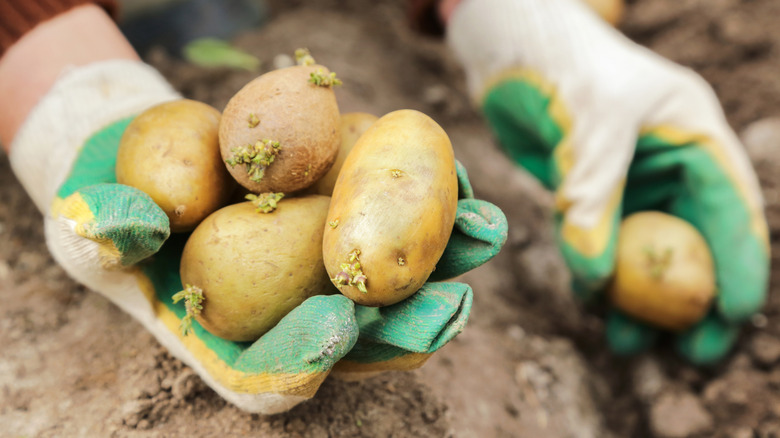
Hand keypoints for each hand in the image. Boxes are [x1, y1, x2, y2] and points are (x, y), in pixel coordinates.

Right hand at [8, 59, 507, 410]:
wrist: (152, 157)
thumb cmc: (118, 203)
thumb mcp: (93, 218)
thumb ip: (108, 230)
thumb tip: (136, 229)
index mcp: (229, 340)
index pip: (270, 373)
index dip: (304, 357)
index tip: (337, 328)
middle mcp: (286, 314)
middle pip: (354, 341)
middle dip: (405, 326)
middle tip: (449, 304)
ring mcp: (321, 273)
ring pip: (390, 288)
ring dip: (442, 266)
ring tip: (482, 236)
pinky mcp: (343, 224)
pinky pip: (390, 228)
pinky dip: (429, 212)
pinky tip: (464, 188)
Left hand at [447, 0, 768, 363]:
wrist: (508, 44)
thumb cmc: (560, 64)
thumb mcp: (589, 126)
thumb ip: (594, 201)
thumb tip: (596, 281)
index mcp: (695, 135)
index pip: (733, 210)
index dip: (738, 267)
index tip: (730, 320)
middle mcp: (668, 160)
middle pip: (693, 240)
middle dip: (690, 297)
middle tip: (689, 354)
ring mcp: (628, 176)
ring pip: (644, 247)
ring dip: (638, 294)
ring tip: (629, 339)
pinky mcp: (587, 186)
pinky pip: (599, 238)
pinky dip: (597, 270)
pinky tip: (590, 299)